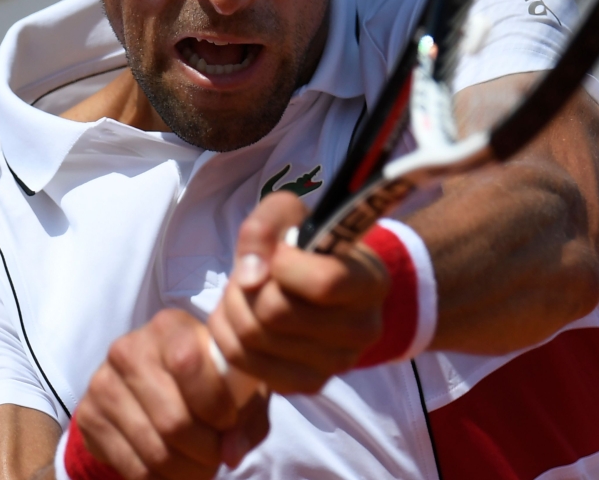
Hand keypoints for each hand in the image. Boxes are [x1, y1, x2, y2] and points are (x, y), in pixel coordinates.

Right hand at [75, 309, 269, 478]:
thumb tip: (231, 454)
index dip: (214, 402)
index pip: (187, 362)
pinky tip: (175, 470)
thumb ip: (247, 416)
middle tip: (217, 456)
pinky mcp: (88, 416)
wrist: (150, 383)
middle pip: (172, 419)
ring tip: (201, 467)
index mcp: (169, 327)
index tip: (229, 422)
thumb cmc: (208, 381)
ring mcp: (103, 382)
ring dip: (186, 471)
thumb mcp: (237, 387)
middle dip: (205, 450)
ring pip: (154, 449)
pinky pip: (132, 466)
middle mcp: (129, 349)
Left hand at [208, 192, 390, 394]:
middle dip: (246, 285)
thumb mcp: (290, 214)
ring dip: (233, 305)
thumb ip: (267, 225)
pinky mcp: (305, 384)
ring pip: (252, 336)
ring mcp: (336, 364)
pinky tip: (240, 317)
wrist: (316, 285)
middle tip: (252, 273)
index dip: (284, 265)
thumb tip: (250, 276)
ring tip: (245, 292)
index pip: (324, 282)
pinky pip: (241, 360)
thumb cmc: (306, 245)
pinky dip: (227, 333)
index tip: (279, 254)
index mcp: (371, 282)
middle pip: (275, 312)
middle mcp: (363, 329)